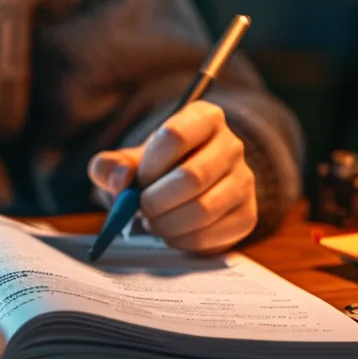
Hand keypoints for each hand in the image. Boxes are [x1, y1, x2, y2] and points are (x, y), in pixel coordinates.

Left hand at [87, 101, 256, 253]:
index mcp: (204, 117)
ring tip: (152, 222)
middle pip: (192, 176)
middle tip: (140, 209)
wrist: (184, 194)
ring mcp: (244, 181)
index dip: (149, 166)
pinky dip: (181, 240)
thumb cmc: (153, 172)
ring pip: (203, 209)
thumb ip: (110, 166)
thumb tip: (121, 181)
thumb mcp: (126, 162)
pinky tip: (170, 233)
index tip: (137, 181)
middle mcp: (232, 145)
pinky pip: (211, 234)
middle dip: (155, 201)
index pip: (175, 136)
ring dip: (166, 223)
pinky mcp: (247, 215)